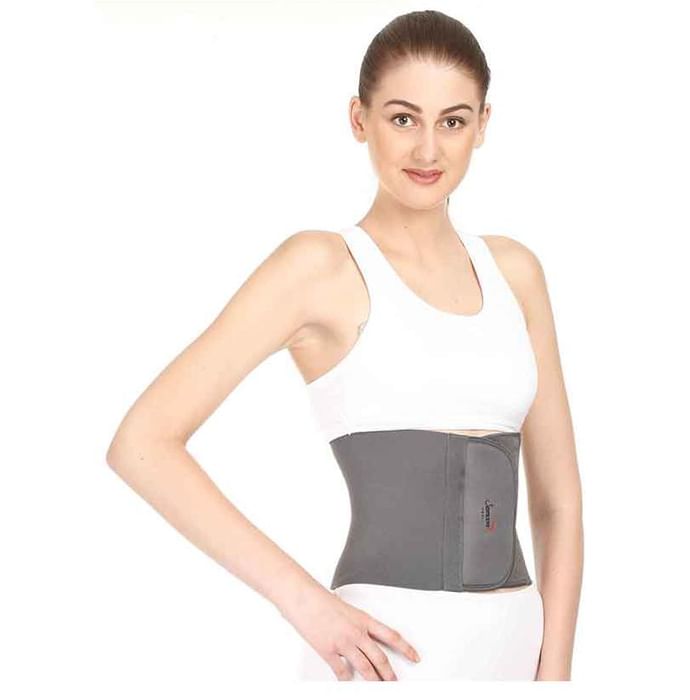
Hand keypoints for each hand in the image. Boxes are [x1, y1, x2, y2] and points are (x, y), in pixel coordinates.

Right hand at [279, 583, 420, 680]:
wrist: (304, 598)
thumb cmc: (321, 599)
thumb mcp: (346, 608)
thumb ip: (355, 623)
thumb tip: (360, 634)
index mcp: (363, 619)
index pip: (392, 636)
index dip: (406, 648)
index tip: (414, 656)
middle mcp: (356, 632)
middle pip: (380, 657)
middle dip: (389, 673)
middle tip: (393, 681)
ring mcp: (343, 643)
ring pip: (365, 667)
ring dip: (373, 679)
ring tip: (377, 685)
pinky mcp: (329, 651)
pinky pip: (342, 670)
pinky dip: (346, 678)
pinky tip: (347, 680)